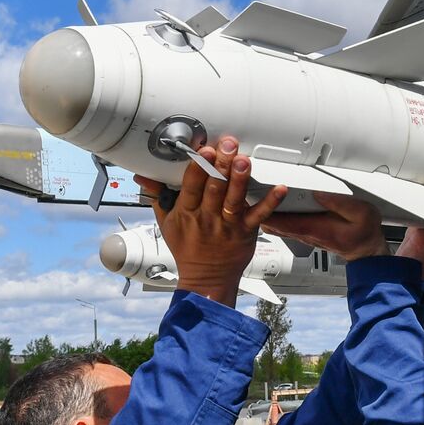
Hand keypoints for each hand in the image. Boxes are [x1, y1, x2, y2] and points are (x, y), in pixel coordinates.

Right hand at [134, 137, 287, 305]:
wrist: (206, 278)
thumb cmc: (187, 249)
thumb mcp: (166, 222)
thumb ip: (159, 196)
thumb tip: (143, 178)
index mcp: (187, 213)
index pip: (191, 186)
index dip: (198, 168)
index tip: (203, 151)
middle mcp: (207, 218)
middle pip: (214, 188)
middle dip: (221, 165)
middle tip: (227, 146)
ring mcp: (228, 225)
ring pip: (234, 199)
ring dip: (240, 179)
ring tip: (244, 161)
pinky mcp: (246, 232)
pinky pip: (259, 216)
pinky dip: (270, 202)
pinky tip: (279, 189)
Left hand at [259, 192, 391, 261]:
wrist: (365, 251)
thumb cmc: (363, 233)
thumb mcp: (360, 213)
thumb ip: (340, 203)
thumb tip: (319, 192)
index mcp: (314, 227)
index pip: (282, 219)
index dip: (265, 206)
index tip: (254, 192)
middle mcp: (303, 232)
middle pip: (270, 220)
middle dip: (256, 206)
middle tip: (244, 188)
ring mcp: (301, 233)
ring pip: (272, 222)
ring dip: (261, 209)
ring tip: (249, 193)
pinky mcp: (303, 230)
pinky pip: (280, 223)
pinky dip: (270, 214)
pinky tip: (266, 205)